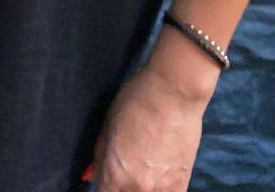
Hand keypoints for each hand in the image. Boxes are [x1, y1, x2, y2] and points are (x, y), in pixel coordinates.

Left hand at [90, 32, 219, 191]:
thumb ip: (100, 156)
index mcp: (114, 174)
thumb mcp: (108, 125)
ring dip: (139, 186)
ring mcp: (161, 189)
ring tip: (142, 166)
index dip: (103, 183)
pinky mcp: (181, 185)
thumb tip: (93, 175)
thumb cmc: (135, 101)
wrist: (174, 93)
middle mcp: (136, 188)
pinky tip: (157, 176)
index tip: (106, 176)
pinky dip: (159, 189)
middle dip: (119, 184)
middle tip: (125, 164)